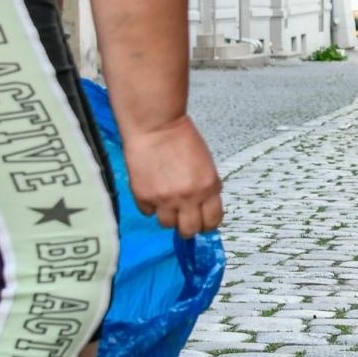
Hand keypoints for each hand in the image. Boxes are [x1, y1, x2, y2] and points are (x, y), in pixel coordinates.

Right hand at [120, 115, 222, 237]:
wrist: (156, 126)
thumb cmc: (183, 139)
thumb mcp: (205, 164)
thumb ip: (205, 187)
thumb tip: (202, 208)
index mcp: (209, 187)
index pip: (212, 220)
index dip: (207, 224)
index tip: (203, 222)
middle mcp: (189, 197)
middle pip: (189, 230)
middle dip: (188, 227)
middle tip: (184, 218)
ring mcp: (165, 199)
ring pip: (167, 225)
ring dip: (168, 216)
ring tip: (166, 201)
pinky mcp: (144, 197)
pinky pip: (148, 212)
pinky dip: (150, 206)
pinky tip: (152, 190)